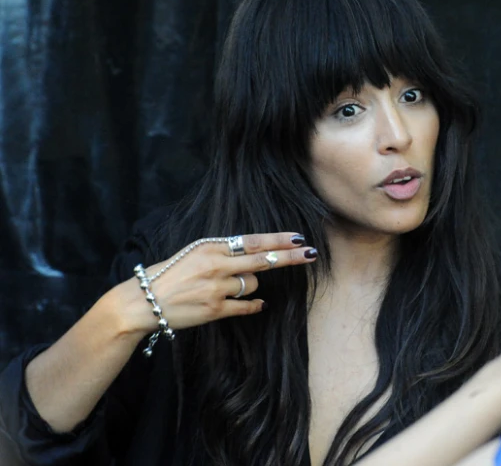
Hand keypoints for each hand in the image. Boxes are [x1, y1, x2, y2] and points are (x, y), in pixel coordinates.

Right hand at [113, 233, 316, 335]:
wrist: (142, 302)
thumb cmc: (168, 274)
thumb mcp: (193, 252)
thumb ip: (222, 250)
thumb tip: (253, 251)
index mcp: (210, 247)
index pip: (252, 241)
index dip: (278, 239)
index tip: (298, 237)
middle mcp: (216, 265)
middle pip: (262, 259)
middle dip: (290, 256)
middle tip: (311, 254)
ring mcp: (216, 288)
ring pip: (253, 284)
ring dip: (250, 285)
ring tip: (228, 287)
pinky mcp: (215, 310)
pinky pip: (247, 306)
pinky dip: (255, 305)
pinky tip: (259, 304)